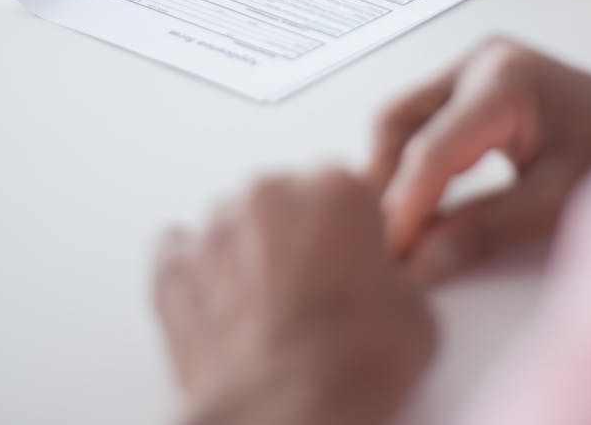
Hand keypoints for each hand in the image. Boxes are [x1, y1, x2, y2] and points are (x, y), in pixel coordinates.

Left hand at [154, 170, 435, 424]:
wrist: (284, 418)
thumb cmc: (349, 370)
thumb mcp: (418, 314)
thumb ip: (400, 272)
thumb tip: (393, 277)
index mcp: (338, 189)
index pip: (347, 189)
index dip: (354, 232)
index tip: (356, 263)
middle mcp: (272, 193)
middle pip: (289, 199)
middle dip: (301, 236)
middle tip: (315, 294)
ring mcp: (216, 227)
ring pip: (236, 223)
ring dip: (251, 253)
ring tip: (269, 311)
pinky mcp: (172, 266)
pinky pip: (182, 252)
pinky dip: (201, 275)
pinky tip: (225, 311)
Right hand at [370, 39, 590, 283]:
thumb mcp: (558, 203)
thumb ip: (483, 231)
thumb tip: (419, 265)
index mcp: (504, 80)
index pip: (430, 150)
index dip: (402, 209)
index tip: (387, 258)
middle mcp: (481, 61)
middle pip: (397, 121)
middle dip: (385, 183)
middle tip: (384, 244)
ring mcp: (476, 67)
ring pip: (404, 121)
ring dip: (396, 174)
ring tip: (401, 231)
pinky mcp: (477, 85)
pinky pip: (425, 121)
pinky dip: (417, 164)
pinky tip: (424, 207)